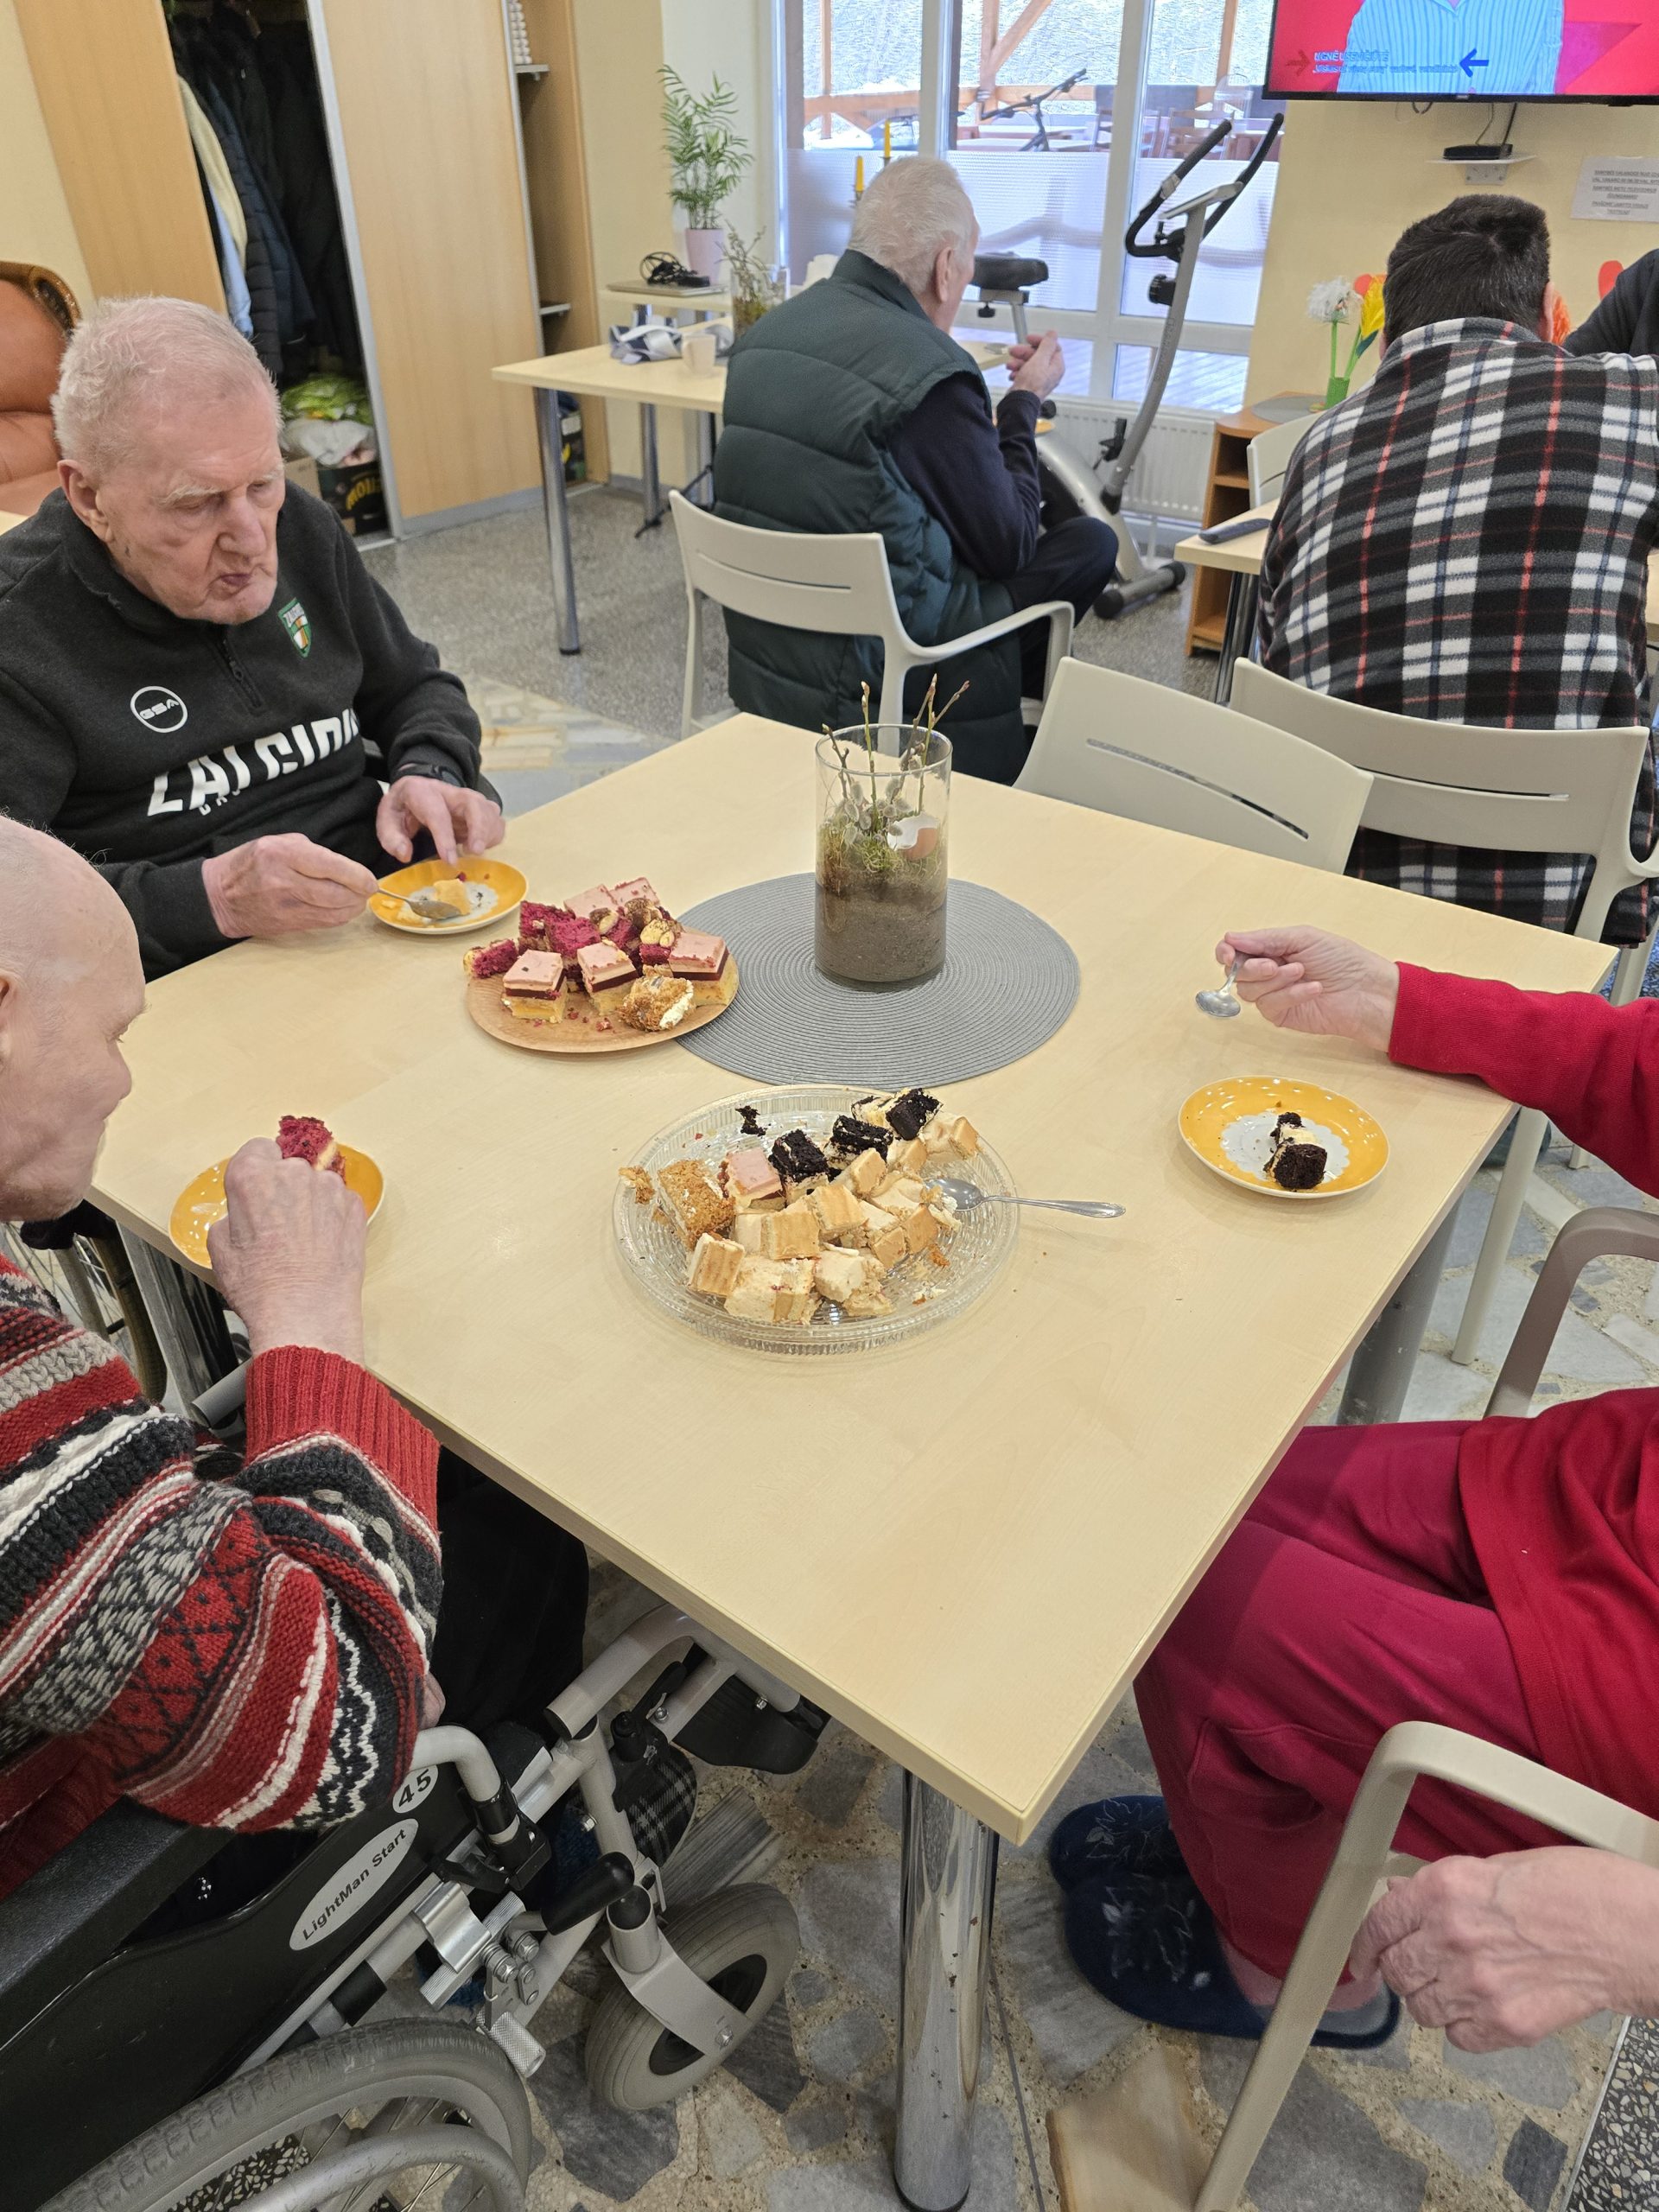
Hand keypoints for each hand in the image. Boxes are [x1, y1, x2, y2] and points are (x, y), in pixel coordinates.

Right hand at [202, 834, 378, 940]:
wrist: (220, 896)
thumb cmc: (251, 863)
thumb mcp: (277, 842)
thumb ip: (311, 851)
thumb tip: (344, 867)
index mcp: (282, 854)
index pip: (330, 866)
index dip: (357, 875)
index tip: (370, 880)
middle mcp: (284, 880)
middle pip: (335, 893)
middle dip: (359, 893)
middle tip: (368, 890)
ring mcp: (285, 905)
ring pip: (332, 911)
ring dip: (352, 907)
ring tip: (358, 900)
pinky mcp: (286, 924)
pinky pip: (323, 923)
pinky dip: (339, 917)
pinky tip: (343, 910)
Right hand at [207, 1138, 366, 1363]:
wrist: (305, 1315)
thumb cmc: (262, 1288)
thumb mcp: (219, 1249)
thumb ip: (231, 1216)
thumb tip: (241, 1214)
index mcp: (253, 1177)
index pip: (256, 1149)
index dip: (255, 1170)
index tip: (256, 1188)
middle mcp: (294, 1174)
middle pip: (287, 1167)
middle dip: (282, 1189)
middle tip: (276, 1226)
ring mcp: (329, 1189)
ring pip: (315, 1185)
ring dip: (309, 1203)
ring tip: (301, 1242)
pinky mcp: (355, 1207)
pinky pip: (339, 1202)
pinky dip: (333, 1217)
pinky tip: (321, 1246)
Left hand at [376, 776, 504, 866]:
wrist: (416, 789)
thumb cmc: (404, 808)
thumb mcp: (387, 820)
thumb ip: (392, 838)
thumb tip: (405, 854)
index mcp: (423, 793)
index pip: (438, 814)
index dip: (445, 838)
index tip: (450, 860)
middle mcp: (450, 792)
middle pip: (474, 804)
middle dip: (479, 829)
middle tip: (475, 852)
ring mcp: (469, 799)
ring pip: (489, 812)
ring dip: (487, 835)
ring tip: (471, 851)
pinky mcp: (481, 809)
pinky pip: (496, 822)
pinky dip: (493, 837)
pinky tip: (478, 847)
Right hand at [1008, 331, 1063, 400]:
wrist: (1020, 404)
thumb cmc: (1030, 385)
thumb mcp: (1039, 360)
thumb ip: (1047, 345)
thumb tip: (1053, 334)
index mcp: (1056, 366)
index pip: (1051, 347)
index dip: (1039, 341)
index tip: (1028, 339)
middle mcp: (1050, 373)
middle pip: (1038, 355)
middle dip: (1024, 352)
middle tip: (1013, 351)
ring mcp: (1040, 379)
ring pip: (1029, 363)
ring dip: (1018, 362)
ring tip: (1010, 365)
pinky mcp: (1030, 385)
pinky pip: (1024, 373)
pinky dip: (1017, 372)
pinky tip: (1012, 375)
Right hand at [1214, 927, 1399, 1051]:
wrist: (1366, 990)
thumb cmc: (1342, 959)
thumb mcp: (1302, 938)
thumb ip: (1264, 939)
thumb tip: (1231, 938)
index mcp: (1271, 949)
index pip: (1234, 951)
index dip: (1226, 952)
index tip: (1229, 953)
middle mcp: (1268, 972)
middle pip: (1236, 973)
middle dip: (1253, 968)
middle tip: (1274, 965)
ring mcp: (1273, 995)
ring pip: (1248, 991)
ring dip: (1275, 981)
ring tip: (1302, 973)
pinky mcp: (1281, 1015)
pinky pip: (1269, 1005)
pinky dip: (1290, 995)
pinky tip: (1312, 989)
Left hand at [1351, 1849, 1658, 2051]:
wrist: (1630, 1932)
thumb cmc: (1578, 1888)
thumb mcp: (1500, 1866)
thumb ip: (1444, 1887)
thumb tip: (1403, 1896)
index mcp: (1445, 1889)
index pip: (1380, 1922)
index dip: (1364, 1943)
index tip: (1360, 1957)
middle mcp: (1451, 1938)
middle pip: (1396, 1970)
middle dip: (1402, 1969)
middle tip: (1421, 1966)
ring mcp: (1477, 1987)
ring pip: (1421, 2009)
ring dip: (1432, 1999)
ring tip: (1461, 1984)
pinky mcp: (1505, 2025)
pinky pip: (1458, 2038)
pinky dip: (1463, 2026)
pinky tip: (1485, 2006)